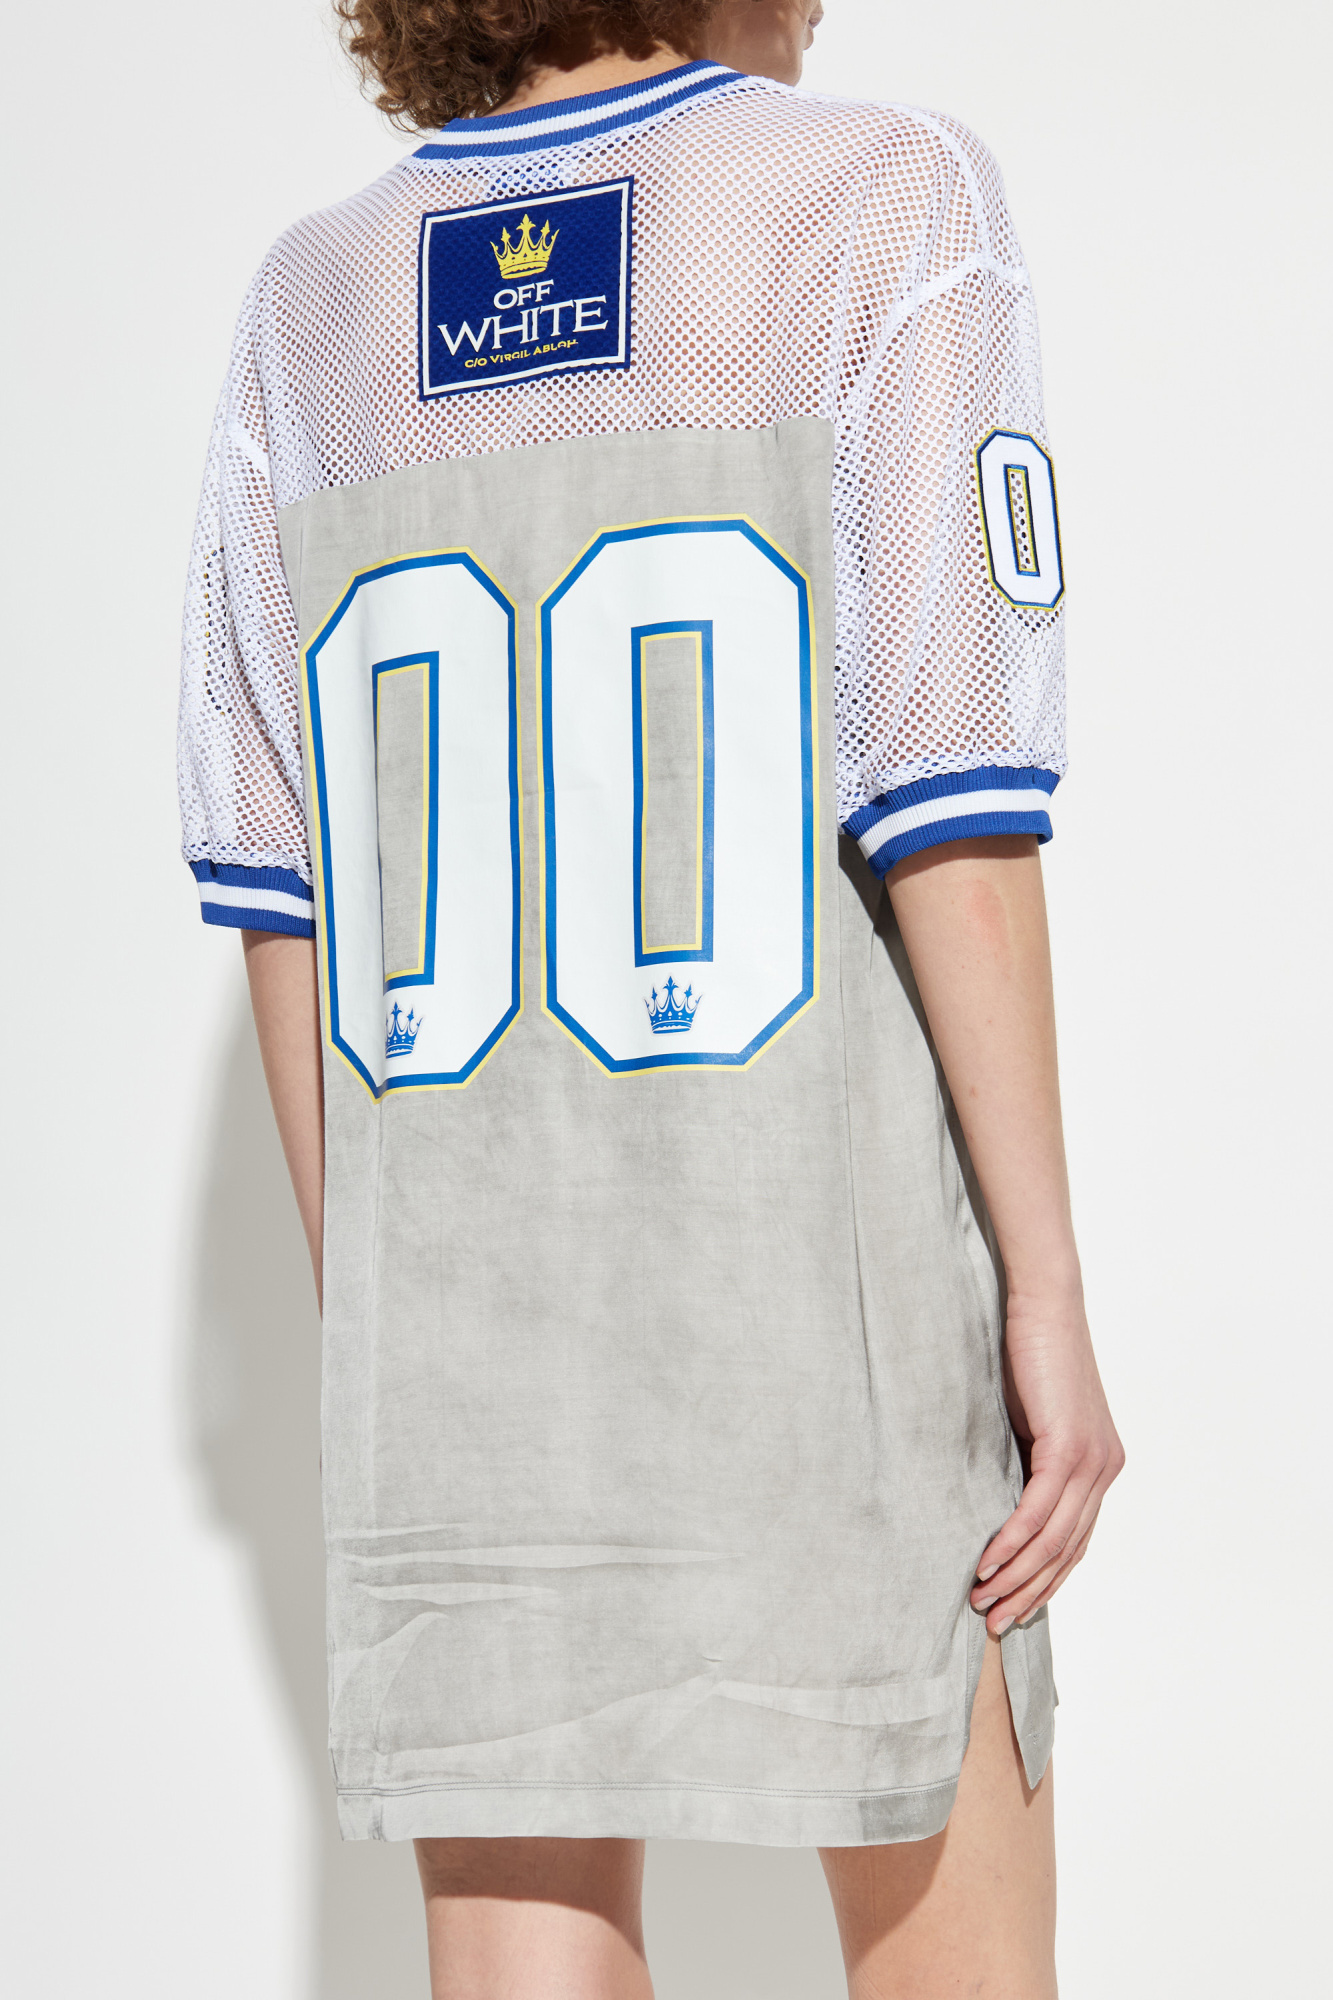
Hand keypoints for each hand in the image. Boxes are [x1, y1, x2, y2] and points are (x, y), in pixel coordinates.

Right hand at [971, 1286, 1123, 1634]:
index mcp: (1101, 1466)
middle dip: (1030, 1593)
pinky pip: (1039, 1511)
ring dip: (1016, 1577)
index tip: (1013, 1607)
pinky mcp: (1069, 1447)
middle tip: (994, 1622)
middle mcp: (1105, 1469)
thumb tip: (999, 1502)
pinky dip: (1012, 1542)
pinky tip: (988, 1563)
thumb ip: (1026, 1462)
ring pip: (1054, 1540)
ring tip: (981, 1601)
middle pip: (1069, 1552)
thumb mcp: (1030, 1421)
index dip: (1045, 1580)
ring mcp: (1092, 1460)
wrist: (1044, 1304)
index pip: (1076, 1541)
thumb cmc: (1029, 1354)